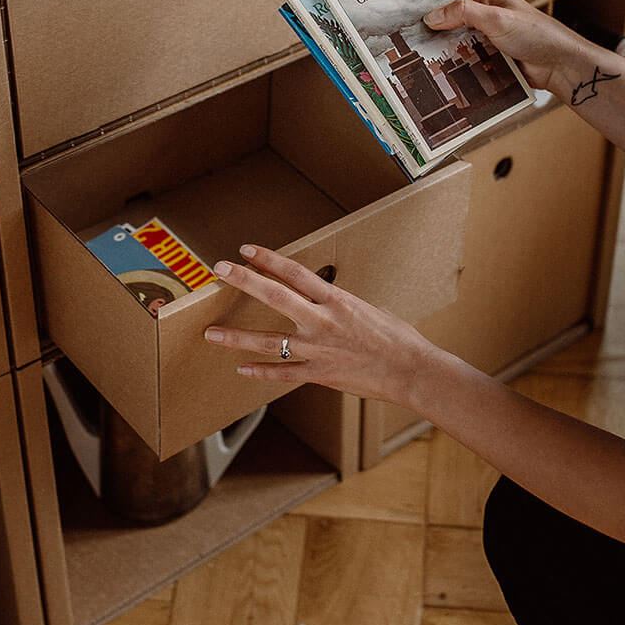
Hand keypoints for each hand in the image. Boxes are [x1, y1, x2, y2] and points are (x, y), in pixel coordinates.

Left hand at [203, 244, 440, 406]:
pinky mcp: (320, 374)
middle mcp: (323, 321)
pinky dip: (261, 371)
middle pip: (275, 296)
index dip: (268, 259)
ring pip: (270, 341)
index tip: (246, 250)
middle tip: (219, 270)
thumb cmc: (399, 339)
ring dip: (237, 337)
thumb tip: (326, 303)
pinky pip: (283, 373)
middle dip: (244, 281)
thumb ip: (341, 306)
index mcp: (337, 300)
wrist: (413, 371)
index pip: (294, 272)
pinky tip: (241, 368)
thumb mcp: (370, 309)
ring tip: (211, 333)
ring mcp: (319, 349)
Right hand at [425, 0, 600, 93]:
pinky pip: (465, 56)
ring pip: (455, 37)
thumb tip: (433, 15)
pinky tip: (437, 66)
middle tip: (406, 25)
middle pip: (450, 13)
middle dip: (431, 19)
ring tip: (415, 47)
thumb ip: (464, 13)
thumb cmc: (537, 35)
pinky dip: (453, 60)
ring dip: (441, 43)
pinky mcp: (489, 56)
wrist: (558, 65)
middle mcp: (485, 13)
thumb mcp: (496, 18)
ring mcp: (486, 36)